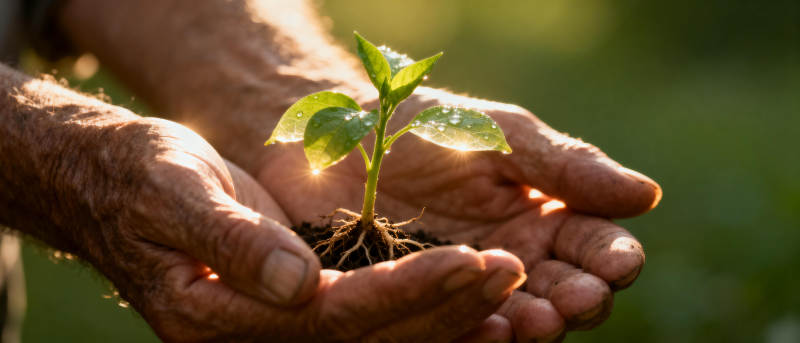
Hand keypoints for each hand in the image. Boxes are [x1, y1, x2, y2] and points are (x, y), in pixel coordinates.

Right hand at [86, 117, 524, 341]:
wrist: (122, 187)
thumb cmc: (143, 179)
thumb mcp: (174, 194)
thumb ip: (231, 240)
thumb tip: (297, 285)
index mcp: (217, 318)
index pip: (333, 317)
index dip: (407, 292)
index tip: (470, 260)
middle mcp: (255, 342)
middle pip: (369, 340)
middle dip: (444, 307)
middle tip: (510, 271)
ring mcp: (277, 336)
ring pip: (378, 341)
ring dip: (447, 317)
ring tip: (507, 286)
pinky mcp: (297, 318)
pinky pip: (370, 327)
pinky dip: (424, 315)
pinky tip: (470, 301)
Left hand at [255, 87, 661, 341]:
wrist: (342, 140)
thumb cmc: (427, 128)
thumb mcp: (501, 134)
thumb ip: (566, 166)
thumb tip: (648, 195)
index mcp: (545, 218)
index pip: (596, 247)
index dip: (613, 258)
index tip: (618, 263)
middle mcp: (517, 262)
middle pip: (567, 294)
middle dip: (580, 300)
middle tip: (578, 299)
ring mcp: (470, 290)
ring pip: (518, 320)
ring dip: (536, 324)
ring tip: (537, 320)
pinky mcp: (424, 308)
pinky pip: (457, 328)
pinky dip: (477, 332)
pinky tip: (489, 329)